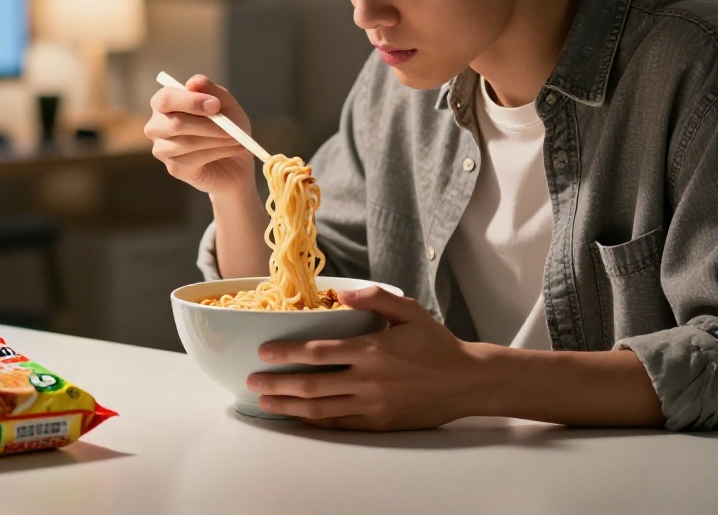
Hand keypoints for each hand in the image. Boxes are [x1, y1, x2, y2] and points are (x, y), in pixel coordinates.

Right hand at [144, 74, 257, 196]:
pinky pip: (195, 158)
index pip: (167, 98)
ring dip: (217, 139)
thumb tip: (193, 83)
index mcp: (165, 103)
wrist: (235, 160)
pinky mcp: (174, 168)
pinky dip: (218, 151)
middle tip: (231, 127)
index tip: (216, 105)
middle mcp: (156, 125)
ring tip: (236, 138)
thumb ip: (210, 90)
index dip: (191, 101)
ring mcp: (162, 149)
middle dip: (208, 125)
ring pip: (187, 142)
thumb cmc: (227, 126)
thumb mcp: (225, 104)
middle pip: (176, 123)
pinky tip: (232, 148)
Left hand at [247, 285, 492, 430]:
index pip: (318, 353)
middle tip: (252, 381)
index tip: (264, 352)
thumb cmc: (436, 343)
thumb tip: (341, 292)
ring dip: (288, 407)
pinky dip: (314, 422)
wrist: (465, 382)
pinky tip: (297, 418)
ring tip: (265, 403)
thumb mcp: (409, 310)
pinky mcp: (378, 423)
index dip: (287, 353)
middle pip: (311, 385)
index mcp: (371, 350)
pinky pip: (339, 425)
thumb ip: (375, 297)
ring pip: (320, 409)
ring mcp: (372, 406)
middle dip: (277, 384)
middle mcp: (367, 380)